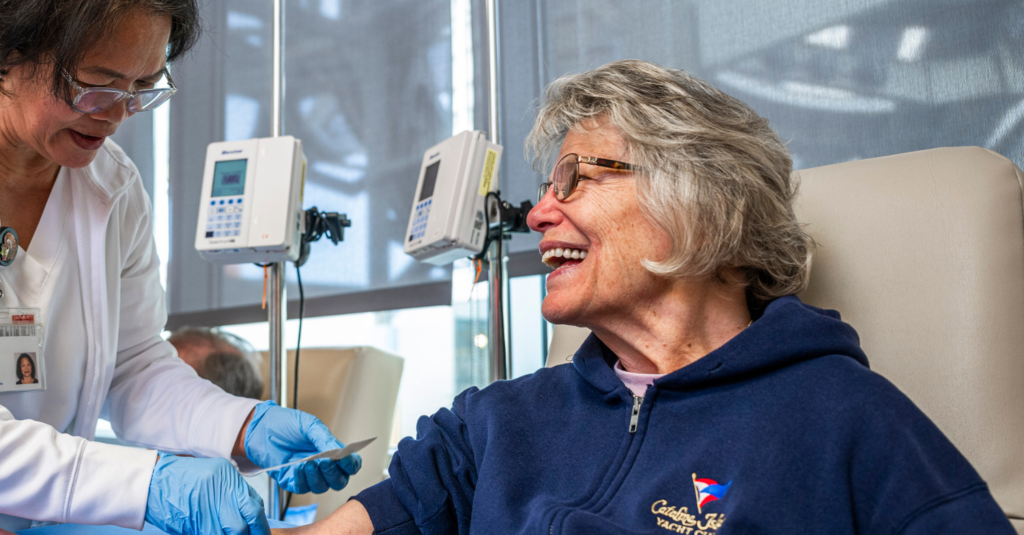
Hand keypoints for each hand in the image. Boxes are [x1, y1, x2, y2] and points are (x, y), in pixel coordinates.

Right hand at [146, 453, 269, 534]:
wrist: (150, 483)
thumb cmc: (178, 482)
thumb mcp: (210, 479)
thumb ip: (230, 495)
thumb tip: (248, 517)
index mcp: (228, 475)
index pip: (255, 503)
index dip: (260, 522)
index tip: (261, 532)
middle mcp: (223, 487)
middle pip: (250, 515)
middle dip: (255, 532)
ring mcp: (211, 503)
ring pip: (235, 529)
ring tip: (232, 534)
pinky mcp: (198, 518)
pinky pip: (215, 534)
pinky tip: (216, 533)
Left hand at [244, 401, 361, 493]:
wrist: (260, 429)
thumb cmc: (286, 424)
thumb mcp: (309, 425)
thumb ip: (325, 439)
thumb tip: (340, 451)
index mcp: (332, 451)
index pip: (350, 465)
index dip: (351, 465)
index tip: (345, 459)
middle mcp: (323, 466)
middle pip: (339, 481)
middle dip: (333, 474)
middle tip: (325, 462)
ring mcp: (308, 475)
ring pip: (322, 487)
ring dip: (317, 477)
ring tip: (308, 463)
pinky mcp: (292, 482)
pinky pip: (302, 488)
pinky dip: (301, 479)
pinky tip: (296, 467)